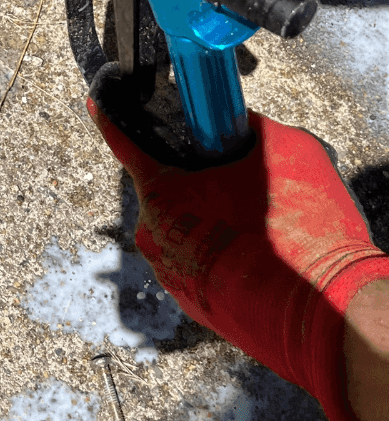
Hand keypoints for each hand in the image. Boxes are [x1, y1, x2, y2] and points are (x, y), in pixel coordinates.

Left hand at [88, 99, 388, 420]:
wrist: (324, 316)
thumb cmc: (301, 228)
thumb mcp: (288, 148)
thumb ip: (252, 129)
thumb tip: (242, 126)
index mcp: (162, 195)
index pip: (126, 146)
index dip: (113, 122)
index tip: (97, 104)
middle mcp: (154, 237)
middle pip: (169, 193)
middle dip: (200, 184)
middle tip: (244, 184)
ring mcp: (172, 277)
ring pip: (189, 231)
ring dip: (216, 223)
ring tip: (263, 229)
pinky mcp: (196, 308)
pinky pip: (204, 266)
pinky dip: (226, 256)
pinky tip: (262, 259)